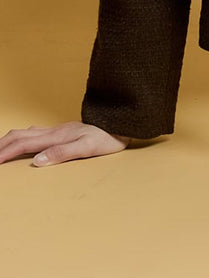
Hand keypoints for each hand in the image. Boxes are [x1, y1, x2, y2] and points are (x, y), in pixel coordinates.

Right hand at [0, 122, 130, 166]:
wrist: (120, 123)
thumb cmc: (106, 138)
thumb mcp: (87, 148)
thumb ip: (62, 153)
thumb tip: (36, 161)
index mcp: (56, 136)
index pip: (23, 143)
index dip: (5, 152)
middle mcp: (54, 131)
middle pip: (20, 135)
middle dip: (2, 145)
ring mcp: (58, 130)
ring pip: (26, 132)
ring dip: (9, 140)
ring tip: (0, 149)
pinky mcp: (63, 132)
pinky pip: (34, 133)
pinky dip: (21, 138)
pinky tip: (23, 142)